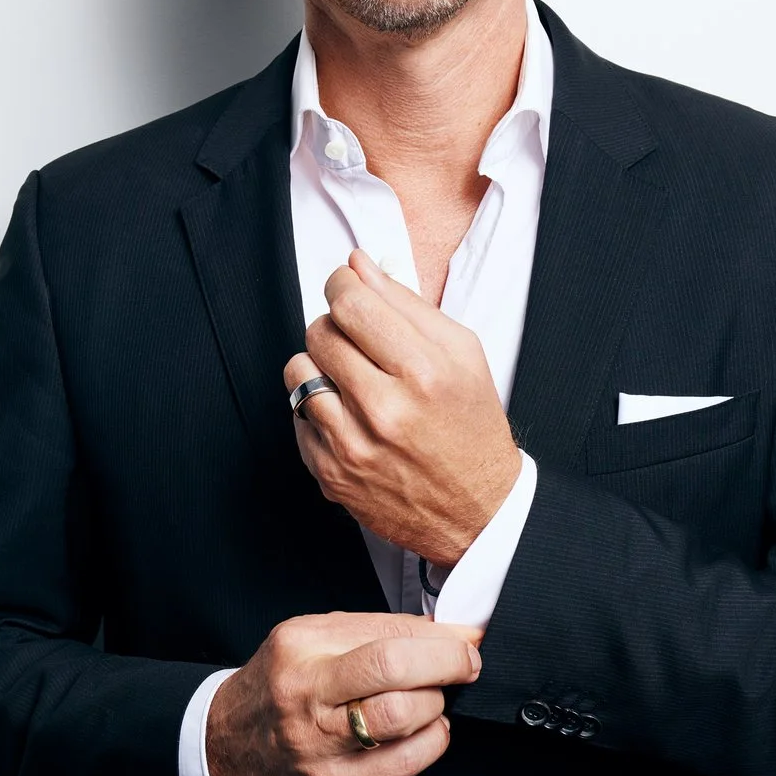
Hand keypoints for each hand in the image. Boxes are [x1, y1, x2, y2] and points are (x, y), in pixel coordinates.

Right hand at [206, 610, 483, 775]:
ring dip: (435, 704)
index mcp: (300, 645)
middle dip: (448, 663)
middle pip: (393, 668)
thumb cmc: (277, 690)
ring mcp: (318, 742)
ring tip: (431, 700)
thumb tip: (444, 630)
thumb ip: (373, 631)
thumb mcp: (310, 642)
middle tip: (466, 664)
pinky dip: (431, 742)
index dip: (441, 636)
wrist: (224, 750)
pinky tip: (425, 732)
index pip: (386, 631)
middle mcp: (305, 691)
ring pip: (403, 716)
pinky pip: (402, 763)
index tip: (466, 637)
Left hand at [284, 250, 522, 567]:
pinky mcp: (332, 474)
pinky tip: (350, 415)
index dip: (342, 284)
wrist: (478, 511)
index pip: (352, 304)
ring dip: (319, 364)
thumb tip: (359, 264)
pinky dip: (318, 408)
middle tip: (357, 336)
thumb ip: (407, 303)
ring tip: (350, 376)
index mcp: (423, 372)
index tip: (346, 286)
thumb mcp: (462, 354)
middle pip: (321, 333)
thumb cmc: (471, 426)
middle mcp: (385, 409)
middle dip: (335, 324)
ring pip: (299, 371)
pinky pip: (298, 416)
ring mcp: (353, 446)